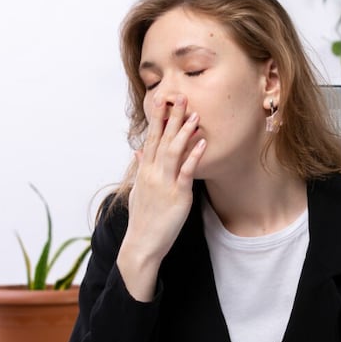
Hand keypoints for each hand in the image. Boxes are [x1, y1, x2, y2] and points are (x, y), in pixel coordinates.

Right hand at [117, 93, 205, 301]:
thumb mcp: (138, 191)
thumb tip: (139, 151)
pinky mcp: (177, 196)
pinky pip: (186, 172)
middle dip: (171, 118)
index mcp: (145, 171)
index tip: (163, 101)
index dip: (157, 119)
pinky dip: (194, 156)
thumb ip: (140, 168)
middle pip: (162, 140)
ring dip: (184, 132)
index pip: (151, 139)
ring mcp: (164, 184)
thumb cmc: (143, 219)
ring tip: (194, 115)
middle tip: (180, 97)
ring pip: (173, 151)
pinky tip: (202, 143)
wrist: (142, 244)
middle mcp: (152, 173)